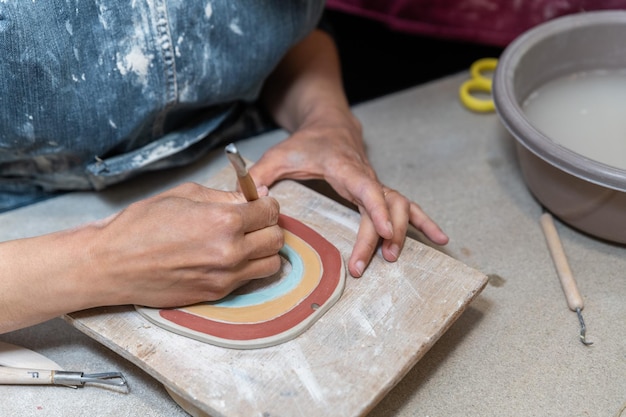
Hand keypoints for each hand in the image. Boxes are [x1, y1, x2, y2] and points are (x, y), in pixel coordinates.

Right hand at [85, 182, 283, 306]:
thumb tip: (258, 195)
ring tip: (245, 241)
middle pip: (277, 239)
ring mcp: (225, 277)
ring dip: (264, 250)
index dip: (266, 204)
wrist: (112, 264)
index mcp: (224, 221)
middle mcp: (231, 252)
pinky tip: (227, 256)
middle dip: (269, 226)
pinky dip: (247, 267)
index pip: (270, 212)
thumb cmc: (142, 224)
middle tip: (253, 221)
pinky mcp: (217, 294)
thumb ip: (227, 196)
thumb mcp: (186, 195)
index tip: (258, 203)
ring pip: (271, 264)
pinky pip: (250, 279)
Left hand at [249, 109, 447, 277]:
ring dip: (403, 231)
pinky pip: (407, 207)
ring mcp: (376, 184)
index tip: (385, 233)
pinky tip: (440, 239)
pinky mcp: (380, 191)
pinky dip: (425, 222)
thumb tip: (254, 196)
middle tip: (362, 266)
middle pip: (384, 204)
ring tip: (394, 258)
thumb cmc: (306, 143)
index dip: (378, 210)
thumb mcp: (279, 153)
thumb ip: (262, 173)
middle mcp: (366, 176)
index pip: (366, 188)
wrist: (329, 126)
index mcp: (344, 167)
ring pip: (401, 205)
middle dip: (379, 235)